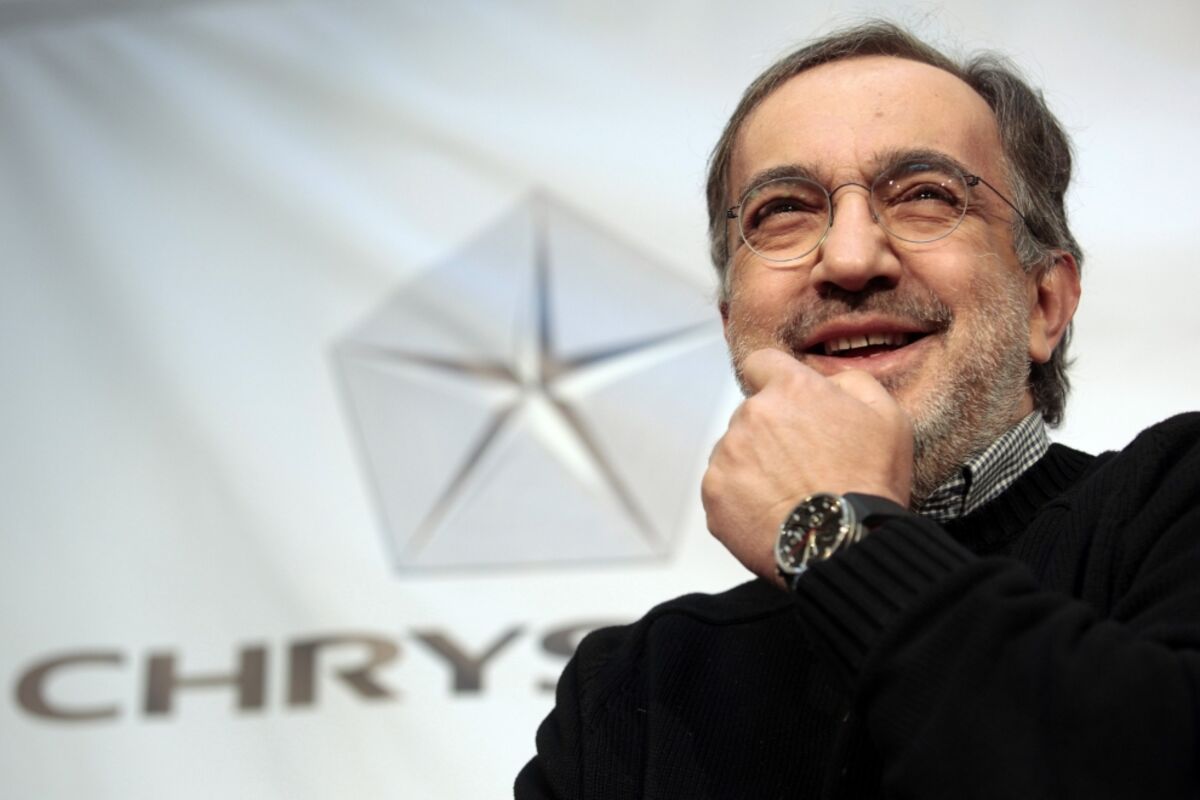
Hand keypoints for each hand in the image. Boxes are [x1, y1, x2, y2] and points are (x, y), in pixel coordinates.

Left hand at [701, 348, 913, 584]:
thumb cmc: (868, 483)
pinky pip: (723, 486)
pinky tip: (772, 511)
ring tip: (790, 493)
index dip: (774, 381)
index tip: (785, 403)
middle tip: (801, 465)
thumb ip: (853, 383)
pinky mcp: (714, 491)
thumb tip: (829, 381)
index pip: (762, 363)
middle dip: (771, 433)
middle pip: (752, 414)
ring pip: (735, 450)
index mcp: (791, 389)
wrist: (843, 543)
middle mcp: (752, 414)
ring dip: (755, 465)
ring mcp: (728, 454)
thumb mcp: (887, 417)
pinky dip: (741, 497)